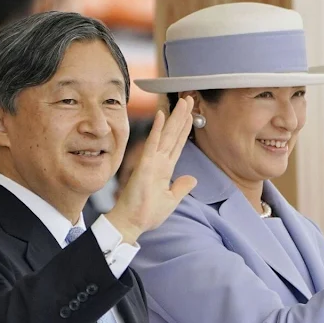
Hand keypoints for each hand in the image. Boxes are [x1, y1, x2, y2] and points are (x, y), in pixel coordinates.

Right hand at [106, 97, 196, 243]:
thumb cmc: (146, 214)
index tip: (191, 114)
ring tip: (183, 102)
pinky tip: (162, 115)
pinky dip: (157, 129)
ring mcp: (152, 162)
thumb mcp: (170, 200)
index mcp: (164, 170)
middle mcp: (159, 162)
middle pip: (173, 135)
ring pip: (166, 135)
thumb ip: (180, 187)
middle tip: (189, 99)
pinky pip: (153, 144)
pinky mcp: (145, 165)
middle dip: (182, 116)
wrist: (131, 223)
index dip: (184, 129)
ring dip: (174, 117)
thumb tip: (192, 178)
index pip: (177, 144)